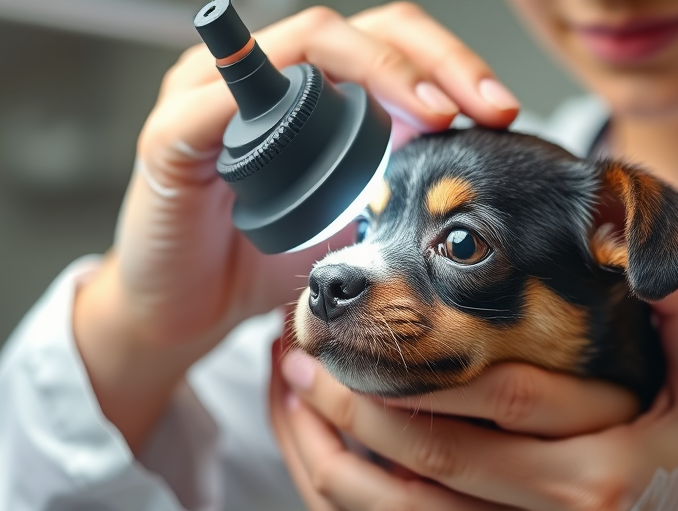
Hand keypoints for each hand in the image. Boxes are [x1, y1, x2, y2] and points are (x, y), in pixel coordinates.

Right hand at [75, 2, 520, 449]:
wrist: (186, 312)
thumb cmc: (265, 259)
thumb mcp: (354, 221)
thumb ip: (397, 188)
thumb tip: (478, 177)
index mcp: (316, 94)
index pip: (394, 49)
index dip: (452, 67)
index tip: (503, 113)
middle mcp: (271, 79)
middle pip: (363, 31)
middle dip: (436, 60)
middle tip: (485, 106)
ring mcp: (218, 95)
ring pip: (309, 44)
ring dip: (379, 69)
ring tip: (432, 110)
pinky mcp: (173, 133)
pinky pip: (220, 98)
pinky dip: (269, 97)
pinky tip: (329, 119)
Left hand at [272, 275, 677, 510]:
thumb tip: (639, 243)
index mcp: (604, 468)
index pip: (503, 404)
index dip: (431, 366)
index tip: (377, 330)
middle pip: (435, 460)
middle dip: (356, 406)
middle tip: (305, 356)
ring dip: (336, 461)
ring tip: (296, 405)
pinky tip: (327, 466)